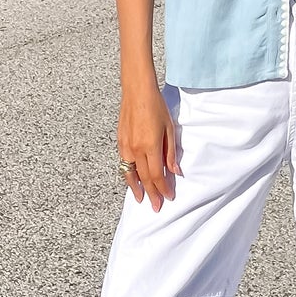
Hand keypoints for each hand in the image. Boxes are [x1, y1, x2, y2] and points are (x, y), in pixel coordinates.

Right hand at [118, 80, 181, 210]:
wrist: (137, 91)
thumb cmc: (156, 106)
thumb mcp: (169, 129)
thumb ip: (170, 152)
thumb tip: (175, 171)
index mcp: (150, 146)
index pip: (156, 175)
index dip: (163, 188)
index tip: (168, 197)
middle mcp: (135, 149)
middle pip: (143, 178)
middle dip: (151, 193)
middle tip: (155, 206)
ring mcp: (125, 146)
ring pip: (129, 173)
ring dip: (136, 188)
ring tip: (140, 198)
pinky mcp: (120, 141)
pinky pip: (124, 163)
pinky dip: (128, 174)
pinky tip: (132, 179)